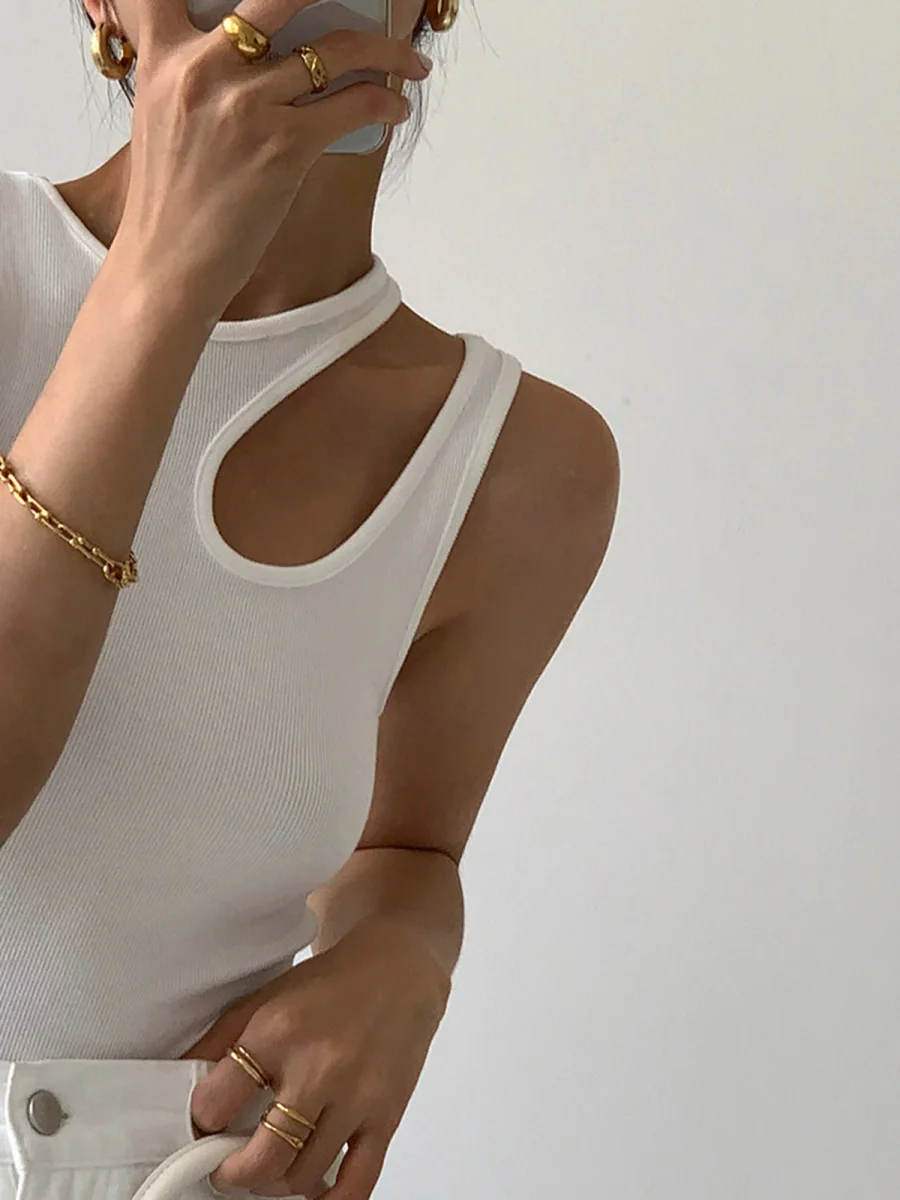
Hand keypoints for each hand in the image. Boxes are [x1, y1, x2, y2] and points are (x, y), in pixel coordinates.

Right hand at [120, 0, 428, 316]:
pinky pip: (353, 103)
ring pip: (335, 47)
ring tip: (409, 61)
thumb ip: (190, 73)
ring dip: (386, 51)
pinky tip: (396, 107)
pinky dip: (385, 100)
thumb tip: (242, 53)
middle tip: (368, 7)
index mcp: (163, 55)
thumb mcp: (158, 116)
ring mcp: (245, 107)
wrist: (166, 266)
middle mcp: (202, 69)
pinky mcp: (283, 147)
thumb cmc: (168, 202)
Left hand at [179, 917, 450, 1197]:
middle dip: (233, 1174)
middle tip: (227, 1166)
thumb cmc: (330, 984)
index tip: (204, 1126)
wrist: (399, 969)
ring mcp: (355, 1096)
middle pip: (262, 1158)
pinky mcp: (386, 1116)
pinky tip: (310, 1191)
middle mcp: (317, 1067)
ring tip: (270, 1164)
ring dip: (277, 1181)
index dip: (201, 1122)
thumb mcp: (265, 998)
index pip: (215, 1104)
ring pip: (303, 1175)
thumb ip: (218, 1041)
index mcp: (278, 1033)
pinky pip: (357, 1183)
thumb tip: (176, 1082)